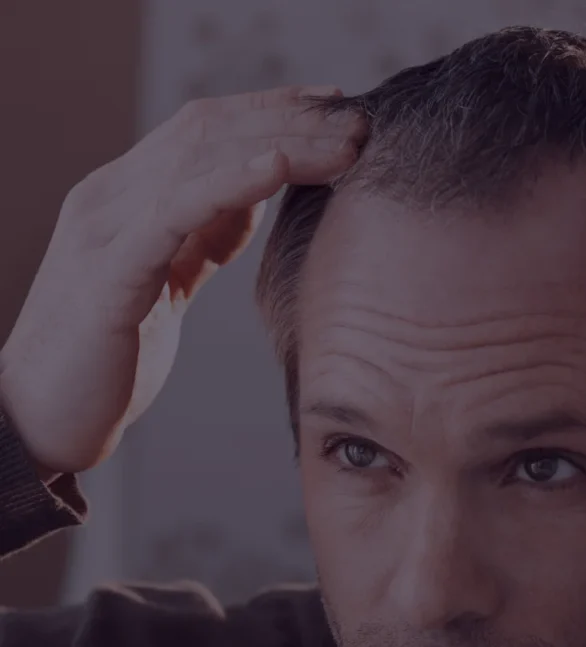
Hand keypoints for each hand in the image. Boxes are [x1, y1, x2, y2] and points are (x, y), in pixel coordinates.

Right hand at [0, 85, 363, 476]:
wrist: (42, 417)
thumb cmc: (113, 356)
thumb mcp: (170, 280)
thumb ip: (202, 234)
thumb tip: (252, 195)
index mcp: (127, 197)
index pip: (206, 129)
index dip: (273, 110)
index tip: (338, 108)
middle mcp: (111, 197)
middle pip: (209, 131)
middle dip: (291, 121)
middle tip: (361, 123)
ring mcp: (105, 230)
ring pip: (199, 160)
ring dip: (280, 145)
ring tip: (343, 143)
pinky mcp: (110, 275)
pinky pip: (175, 213)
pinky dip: (230, 184)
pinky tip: (277, 167)